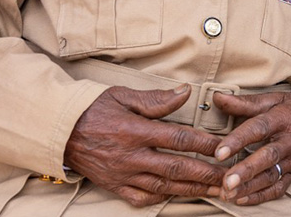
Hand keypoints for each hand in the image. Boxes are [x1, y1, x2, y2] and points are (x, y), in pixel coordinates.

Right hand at [64, 85, 225, 206]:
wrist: (60, 130)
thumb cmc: (93, 109)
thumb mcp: (124, 96)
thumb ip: (157, 99)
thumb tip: (186, 92)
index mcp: (135, 130)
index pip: (178, 138)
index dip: (205, 144)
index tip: (225, 147)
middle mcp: (131, 156)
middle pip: (177, 168)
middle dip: (207, 174)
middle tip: (230, 176)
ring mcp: (123, 174)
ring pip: (164, 187)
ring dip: (193, 189)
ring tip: (216, 190)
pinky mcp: (115, 186)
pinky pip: (142, 199)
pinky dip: (162, 199)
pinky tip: (179, 196)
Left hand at [210, 92, 290, 205]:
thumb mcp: (275, 99)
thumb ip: (246, 102)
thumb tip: (217, 98)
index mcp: (283, 118)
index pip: (259, 128)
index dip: (239, 140)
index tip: (219, 151)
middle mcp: (290, 141)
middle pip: (267, 156)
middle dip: (246, 170)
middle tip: (226, 181)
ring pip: (272, 176)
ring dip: (249, 187)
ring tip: (229, 193)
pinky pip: (279, 188)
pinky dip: (261, 196)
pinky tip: (242, 199)